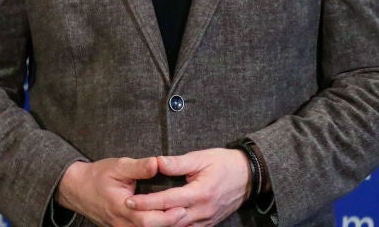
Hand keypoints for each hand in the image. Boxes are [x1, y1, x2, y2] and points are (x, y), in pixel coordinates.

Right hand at [57, 157, 185, 226]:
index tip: (182, 207)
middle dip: (171, 223)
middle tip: (186, 212)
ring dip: (164, 225)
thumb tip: (157, 163)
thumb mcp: (117, 166)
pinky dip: (156, 226)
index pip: (148, 219)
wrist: (77, 189)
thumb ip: (139, 167)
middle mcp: (122, 223)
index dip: (167, 216)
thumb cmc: (97, 176)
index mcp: (121, 206)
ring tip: (181, 217)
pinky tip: (167, 221)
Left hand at [124, 149, 250, 226]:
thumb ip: (177, 163)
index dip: (147, 202)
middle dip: (149, 216)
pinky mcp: (209, 223)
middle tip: (129, 212)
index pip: (168, 200)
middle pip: (171, 218)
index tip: (130, 201)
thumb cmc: (224, 163)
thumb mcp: (201, 158)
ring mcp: (207, 219)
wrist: (249, 176)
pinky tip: (159, 223)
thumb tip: (156, 162)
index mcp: (200, 193)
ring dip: (160, 224)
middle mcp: (204, 210)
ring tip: (139, 219)